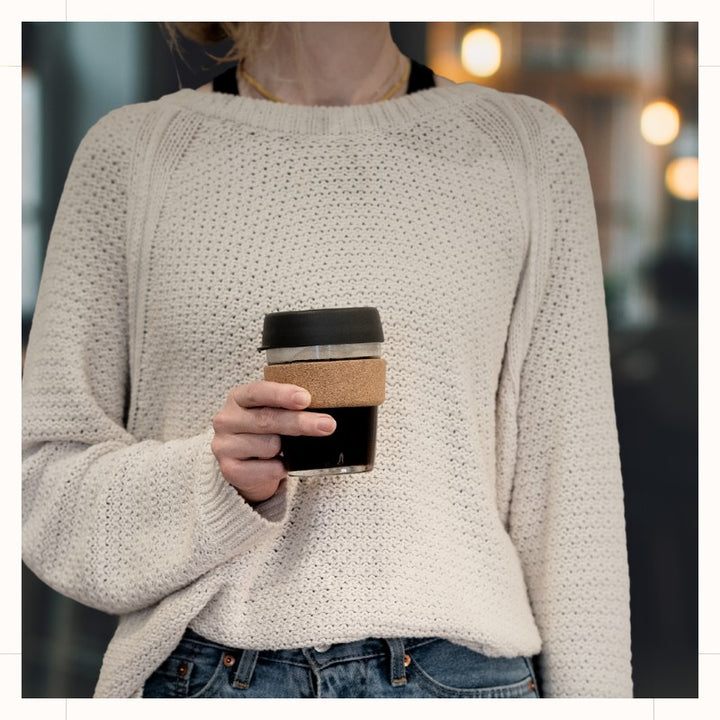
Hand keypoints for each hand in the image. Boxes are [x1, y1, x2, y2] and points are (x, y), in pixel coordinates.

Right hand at [211, 381, 335, 501]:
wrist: (246, 466)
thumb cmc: (264, 432)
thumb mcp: (272, 412)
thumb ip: (288, 406)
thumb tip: (322, 411)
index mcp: (238, 397)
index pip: (259, 392)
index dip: (283, 394)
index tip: (305, 398)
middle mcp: (226, 419)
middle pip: (267, 419)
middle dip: (300, 422)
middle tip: (327, 425)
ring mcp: (224, 445)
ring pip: (269, 446)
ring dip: (286, 449)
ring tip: (285, 449)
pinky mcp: (229, 470)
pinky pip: (266, 469)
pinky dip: (280, 468)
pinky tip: (279, 464)